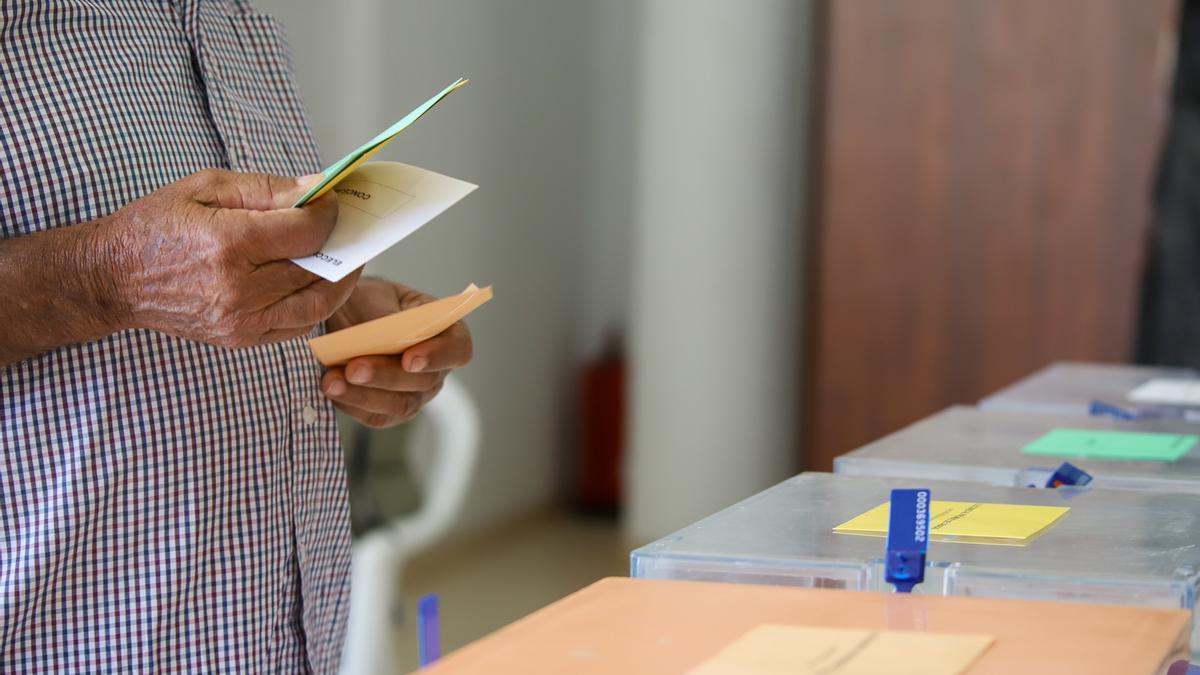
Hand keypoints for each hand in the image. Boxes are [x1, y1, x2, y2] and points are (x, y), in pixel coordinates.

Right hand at [102, 168, 361, 347]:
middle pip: (315, 268)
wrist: (113, 277)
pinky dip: (317, 306)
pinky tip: (320, 285)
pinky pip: (297, 326)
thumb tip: (317, 189)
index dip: (328, 215)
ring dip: (341, 281)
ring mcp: (240, 320)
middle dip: (342, 245)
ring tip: (347, 259)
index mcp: (228, 244)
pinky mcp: (240, 338)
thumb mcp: (206, 188)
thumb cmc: (158, 225)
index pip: (305, 232)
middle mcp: (237, 288)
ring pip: (316, 304)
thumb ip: (267, 189)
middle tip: (351, 228)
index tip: (333, 202)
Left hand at [321, 278, 473, 427]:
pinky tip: (332, 389)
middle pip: (424, 382)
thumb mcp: (376, 296)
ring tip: (332, 381)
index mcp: (446, 332)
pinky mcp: (389, 411)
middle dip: (387, 376)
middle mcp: (436, 368)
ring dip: (364, 395)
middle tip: (354, 368)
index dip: (438, 356)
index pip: (458, 349)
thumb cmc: (367, 302)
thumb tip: (384, 334)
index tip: (410, 358)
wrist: (342, 318)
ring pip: (400, 404)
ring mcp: (415, 393)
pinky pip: (376, 416)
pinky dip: (352, 403)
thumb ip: (386, 316)